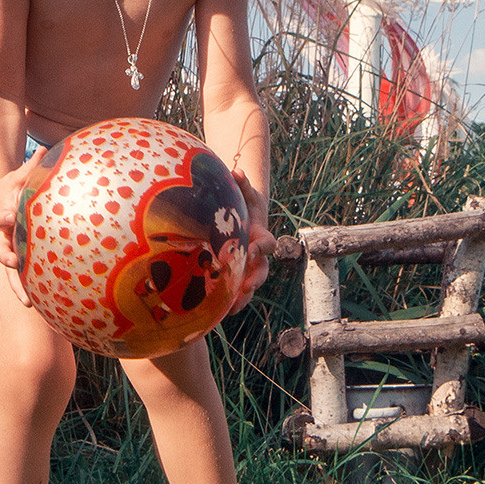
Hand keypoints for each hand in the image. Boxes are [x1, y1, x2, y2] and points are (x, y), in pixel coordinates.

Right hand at [0, 156, 36, 306]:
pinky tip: (40, 304)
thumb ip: (30, 167)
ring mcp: (9, 250)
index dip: (2, 218)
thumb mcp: (19, 176)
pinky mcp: (19, 259)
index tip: (7, 217)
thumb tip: (43, 148)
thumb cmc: (12, 187)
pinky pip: (23, 276)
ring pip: (11, 271)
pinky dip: (28, 288)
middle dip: (7, 258)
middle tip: (14, 263)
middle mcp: (3, 237)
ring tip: (27, 302)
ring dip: (18, 285)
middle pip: (1, 251)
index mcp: (1, 217)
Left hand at [229, 184, 273, 309]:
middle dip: (255, 280)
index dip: (261, 249)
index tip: (252, 251)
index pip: (267, 245)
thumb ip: (242, 184)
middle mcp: (258, 255)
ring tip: (232, 309)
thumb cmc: (243, 203)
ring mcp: (249, 267)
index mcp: (262, 236)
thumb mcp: (244, 193)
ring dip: (243, 297)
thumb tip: (236, 172)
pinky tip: (217, 311)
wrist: (241, 217)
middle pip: (262, 271)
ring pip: (250, 285)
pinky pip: (236, 289)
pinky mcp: (237, 274)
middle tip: (246, 288)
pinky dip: (229, 299)